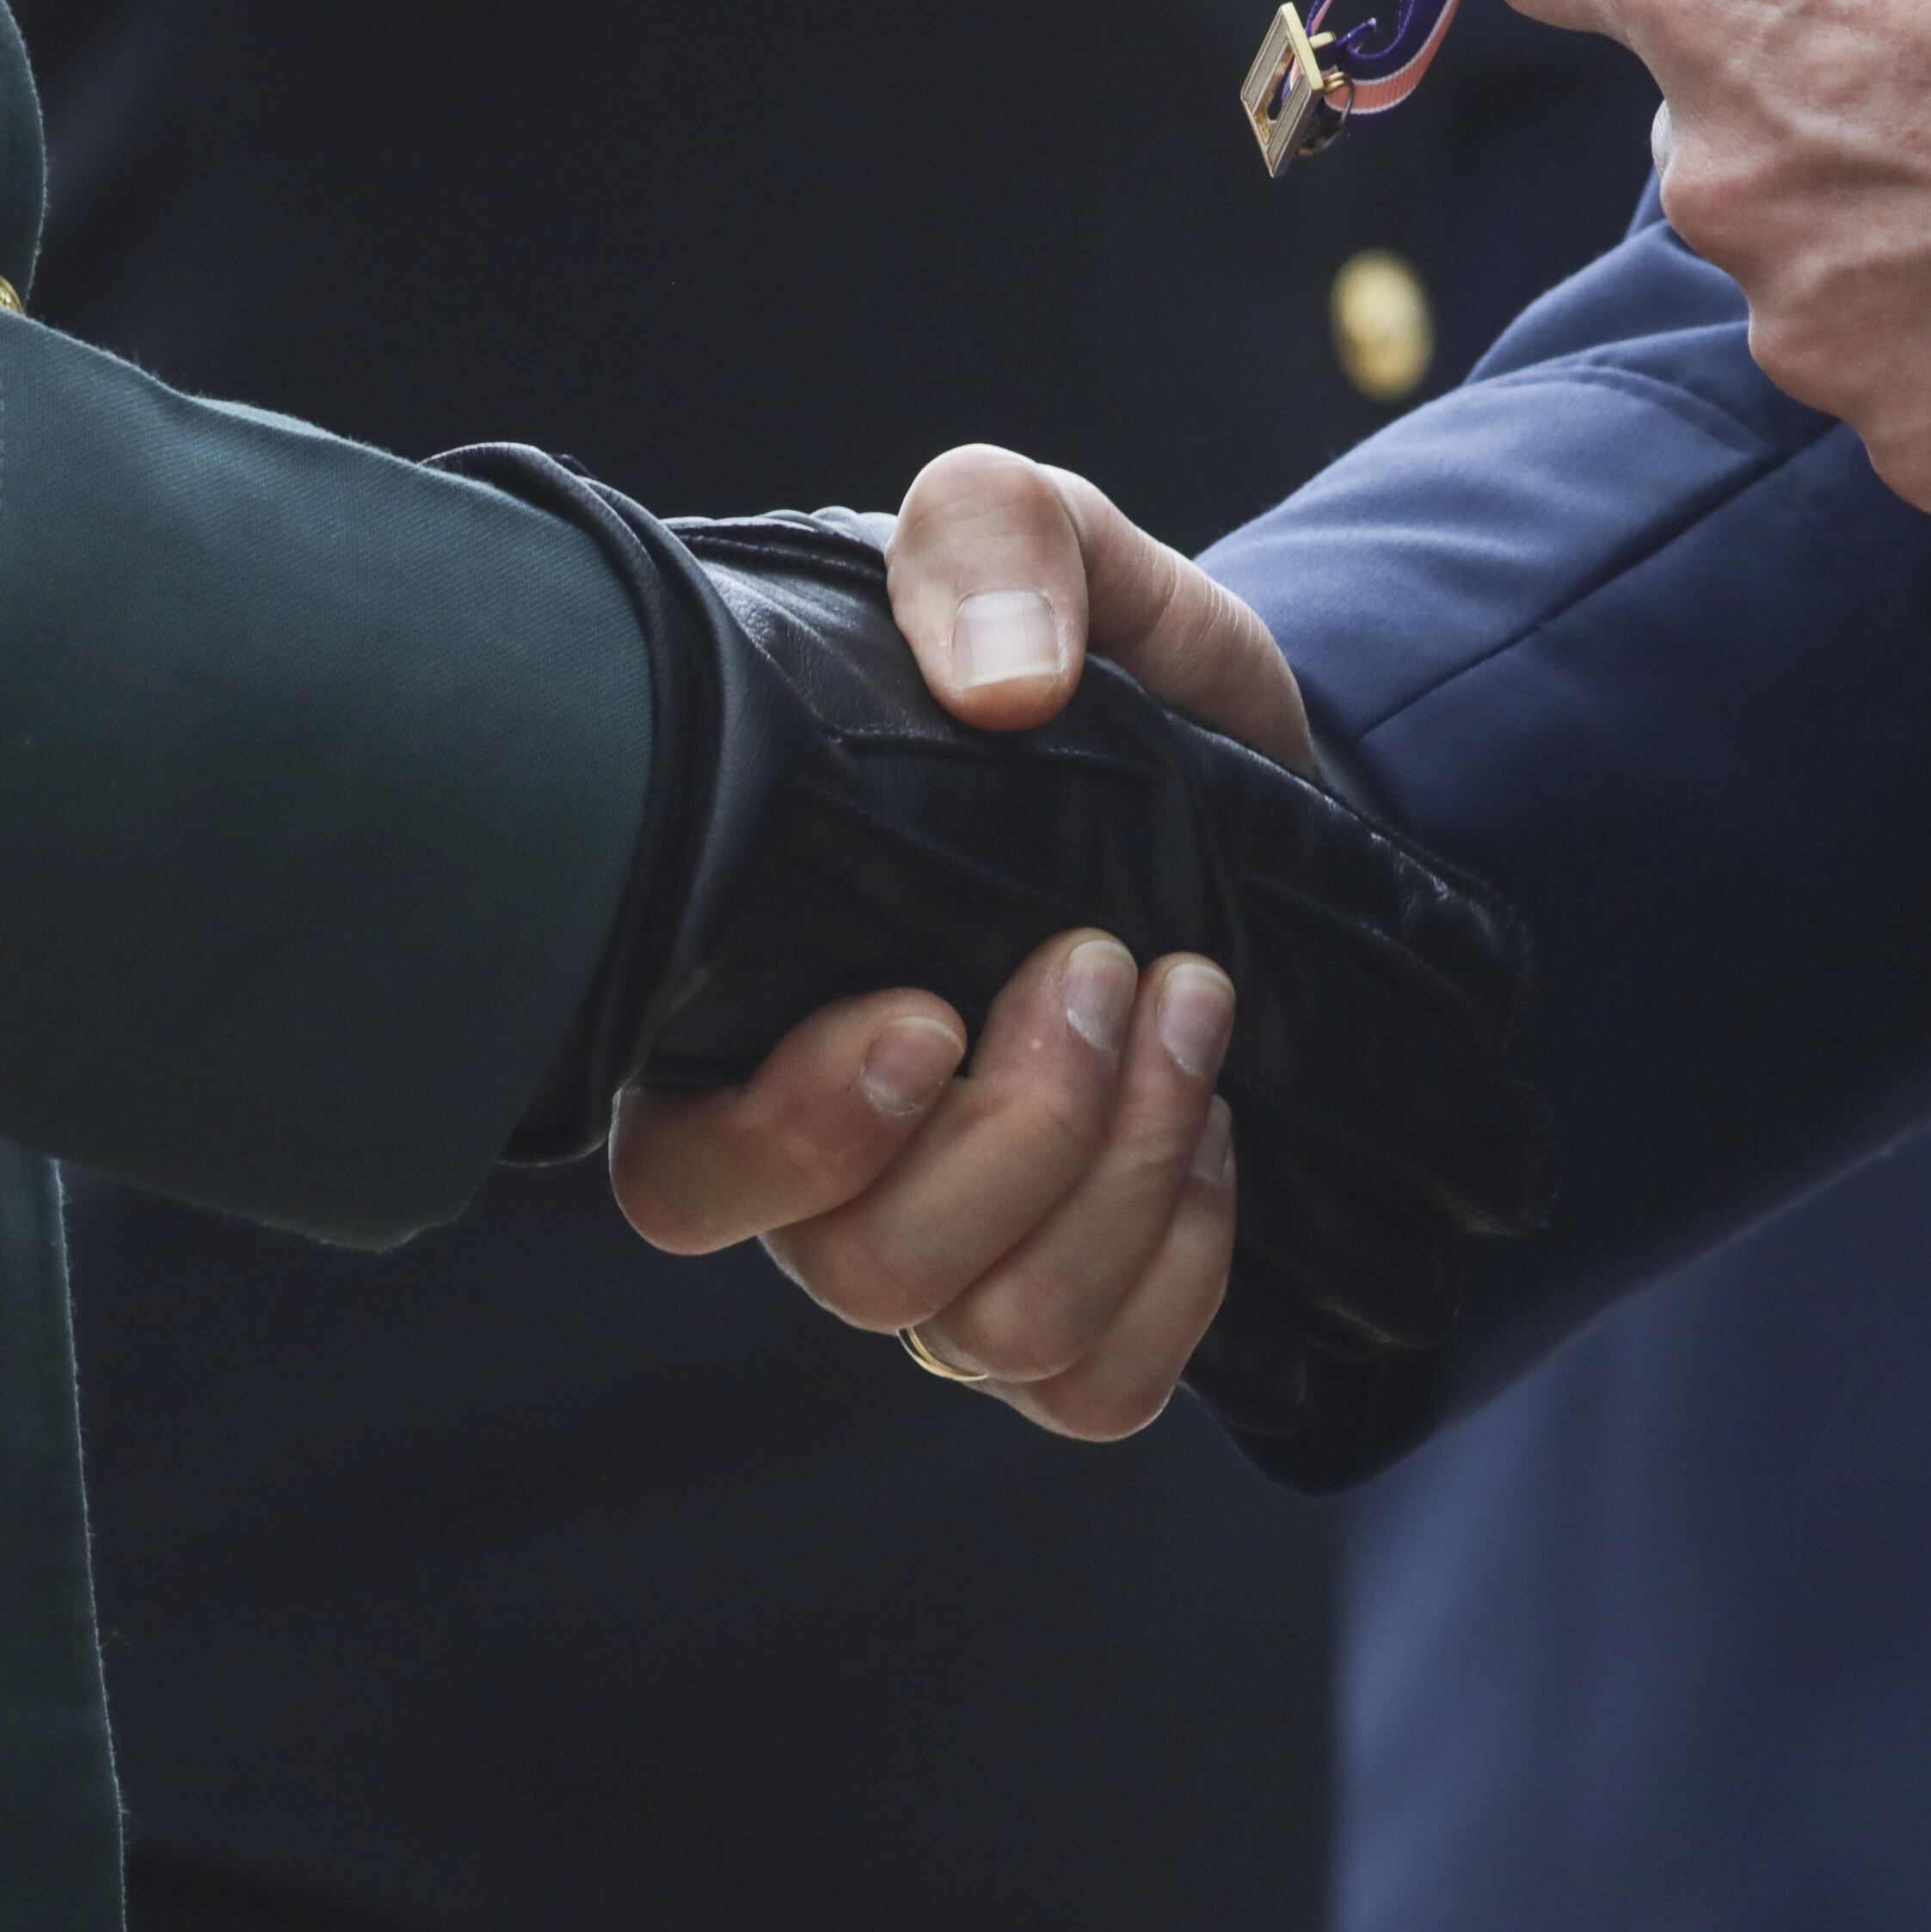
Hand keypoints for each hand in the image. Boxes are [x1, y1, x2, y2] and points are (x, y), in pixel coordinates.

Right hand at [599, 448, 1546, 1477]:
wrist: (1252, 778)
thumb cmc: (1091, 674)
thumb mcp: (1045, 538)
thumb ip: (994, 539)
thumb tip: (999, 685)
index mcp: (739, 1016)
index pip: (679, 1176)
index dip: (792, 1138)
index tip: (924, 1011)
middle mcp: (825, 1172)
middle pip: (861, 1271)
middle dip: (1022, 1130)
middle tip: (1114, 962)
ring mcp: (952, 1255)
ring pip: (992, 1335)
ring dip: (1119, 1176)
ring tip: (1190, 1007)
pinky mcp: (1081, 1306)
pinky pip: (1098, 1393)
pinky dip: (1176, 1282)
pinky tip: (1213, 1140)